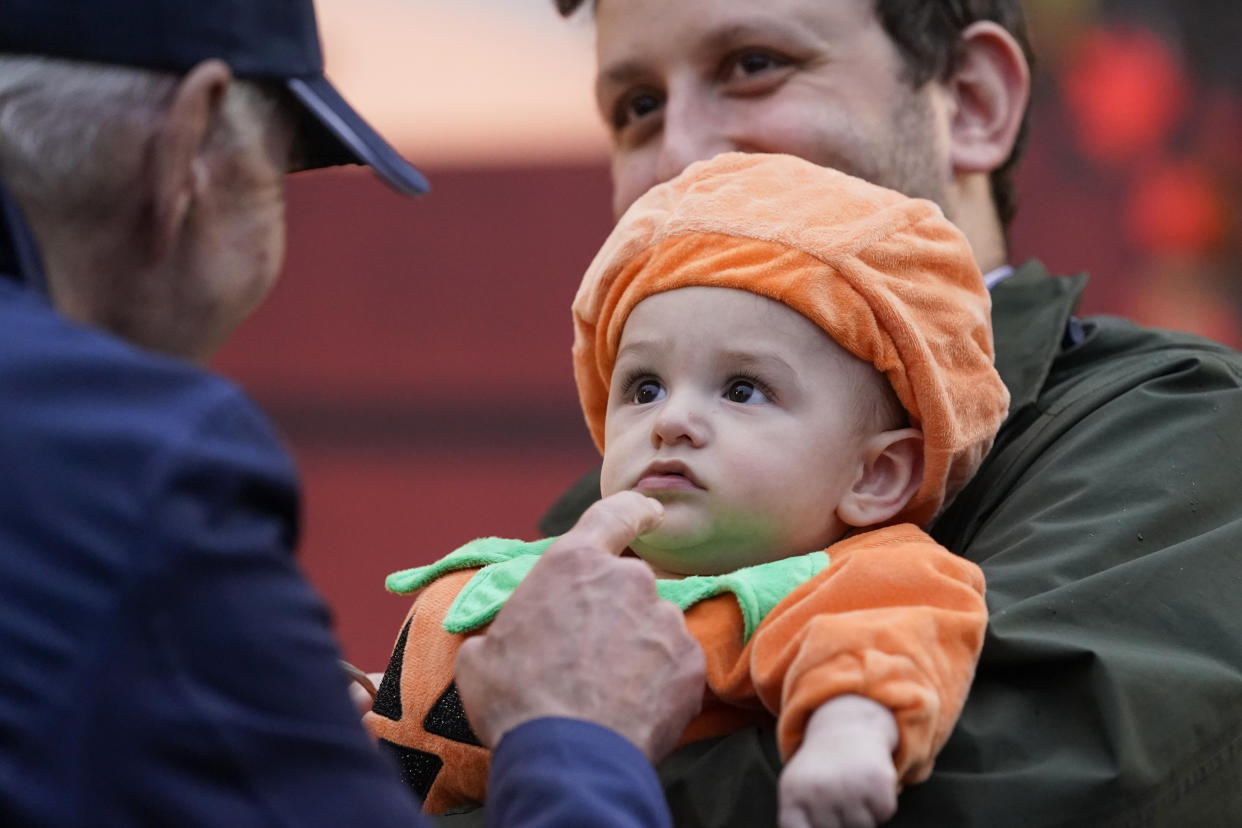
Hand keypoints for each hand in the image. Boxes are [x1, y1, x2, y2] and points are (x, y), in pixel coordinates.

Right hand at [455, 491, 704, 760]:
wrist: (568, 758)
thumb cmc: (515, 699)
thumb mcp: (482, 654)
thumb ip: (506, 629)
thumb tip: (505, 642)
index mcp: (575, 564)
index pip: (615, 513)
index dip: (634, 511)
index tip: (651, 514)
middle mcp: (629, 580)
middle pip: (629, 585)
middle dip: (613, 613)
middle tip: (585, 656)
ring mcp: (665, 621)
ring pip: (654, 627)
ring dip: (637, 649)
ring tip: (606, 692)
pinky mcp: (690, 664)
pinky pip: (675, 665)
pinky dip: (659, 682)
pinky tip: (631, 710)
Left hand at [779, 696, 898, 827]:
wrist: (846, 729)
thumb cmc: (819, 769)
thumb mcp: (795, 791)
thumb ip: (800, 821)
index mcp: (794, 796)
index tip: (821, 821)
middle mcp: (819, 792)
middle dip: (839, 824)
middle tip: (836, 801)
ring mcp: (849, 787)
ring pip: (863, 827)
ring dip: (862, 816)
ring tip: (851, 791)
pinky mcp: (877, 782)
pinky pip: (883, 814)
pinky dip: (879, 805)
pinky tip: (866, 785)